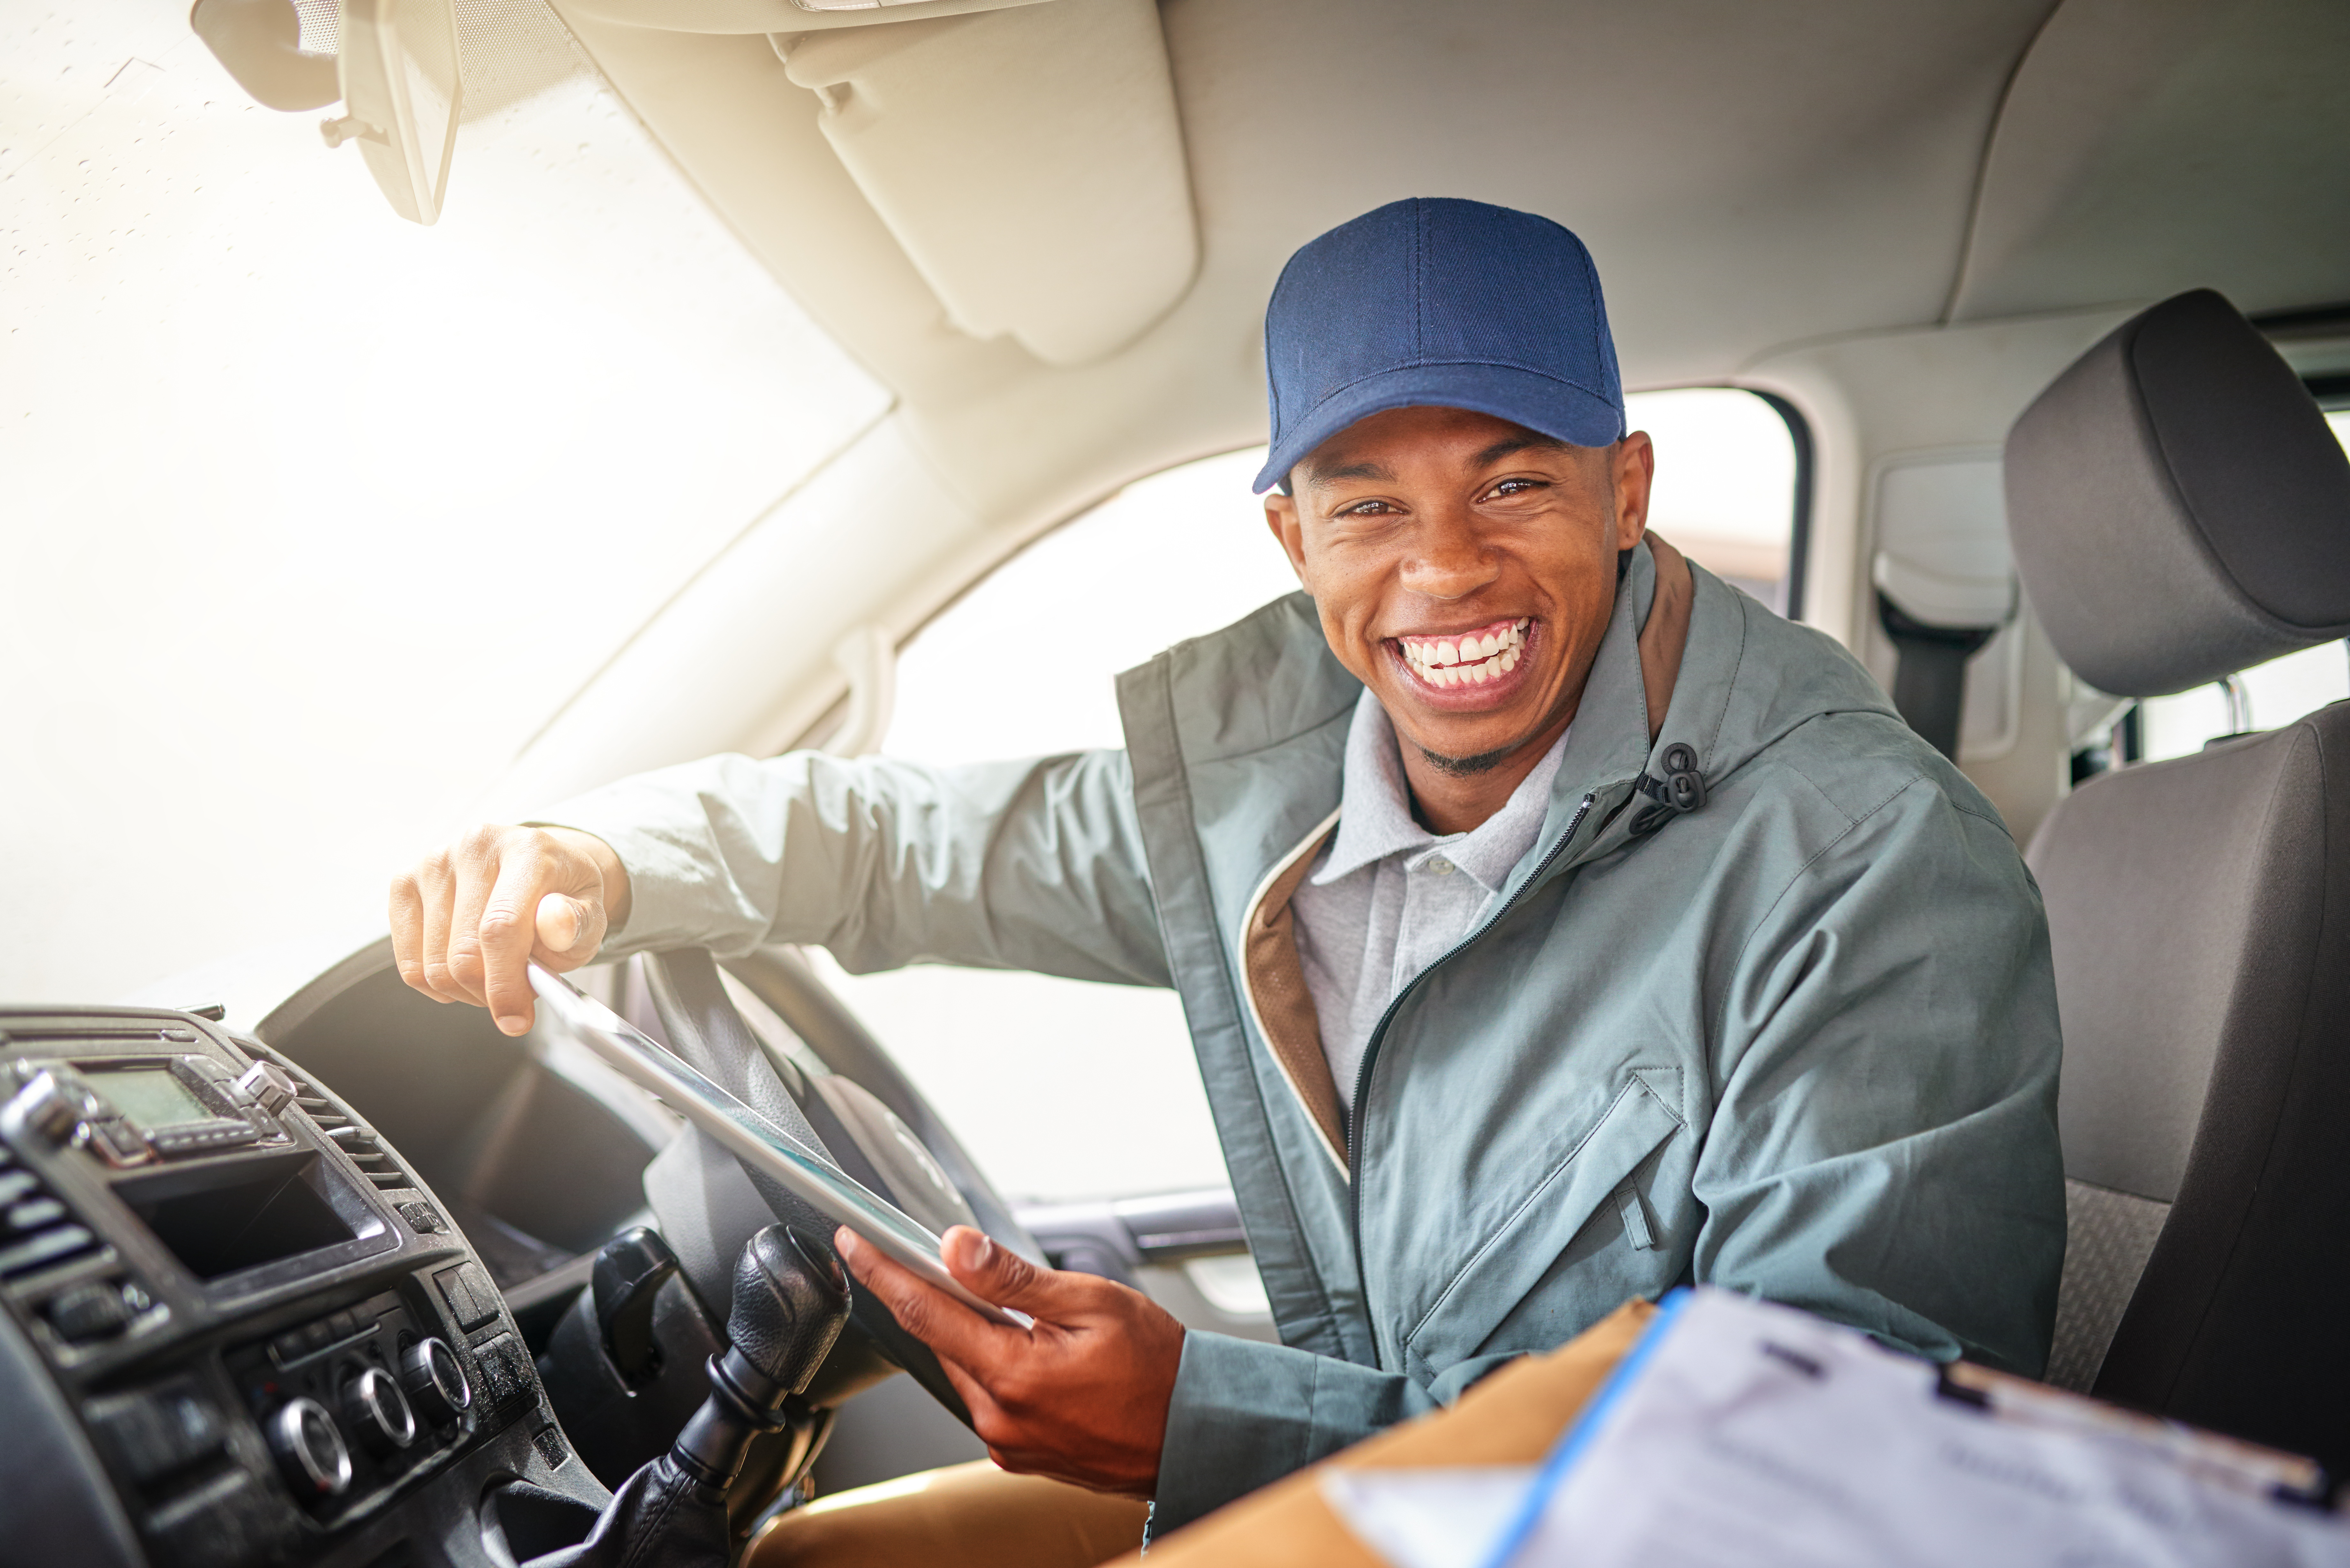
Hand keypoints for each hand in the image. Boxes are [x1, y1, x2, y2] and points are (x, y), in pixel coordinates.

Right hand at [389, 824, 630, 1035]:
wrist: (541, 867)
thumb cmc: (564, 897)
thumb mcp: (590, 914)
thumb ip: (577, 925)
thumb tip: (556, 923)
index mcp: (527, 851)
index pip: (500, 928)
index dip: (505, 984)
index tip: (516, 1021)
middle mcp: (475, 847)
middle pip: (463, 954)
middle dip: (490, 992)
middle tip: (516, 994)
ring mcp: (434, 862)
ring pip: (434, 965)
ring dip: (466, 990)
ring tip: (497, 974)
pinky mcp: (405, 882)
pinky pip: (408, 962)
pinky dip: (437, 983)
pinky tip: (466, 969)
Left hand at [836, 1225, 1184, 1497]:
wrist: (1193, 1430)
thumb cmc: (1156, 1368)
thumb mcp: (1090, 1300)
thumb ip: (1014, 1277)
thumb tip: (956, 1249)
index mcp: (1013, 1375)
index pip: (924, 1312)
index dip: (882, 1271)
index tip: (854, 1241)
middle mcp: (999, 1417)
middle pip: (942, 1340)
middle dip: (937, 1297)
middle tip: (952, 1261)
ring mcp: (1007, 1440)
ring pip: (963, 1368)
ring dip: (972, 1333)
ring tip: (1017, 1311)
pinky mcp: (1018, 1452)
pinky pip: (986, 1397)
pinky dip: (993, 1364)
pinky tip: (1028, 1349)